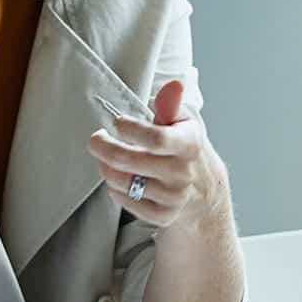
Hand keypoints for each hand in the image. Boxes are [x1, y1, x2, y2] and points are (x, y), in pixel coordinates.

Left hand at [89, 80, 230, 228]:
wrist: (206, 193)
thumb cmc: (187, 151)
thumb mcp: (184, 123)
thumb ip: (172, 105)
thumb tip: (173, 85)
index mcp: (189, 144)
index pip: (156, 138)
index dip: (131, 130)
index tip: (117, 122)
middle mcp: (182, 173)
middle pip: (130, 161)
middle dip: (104, 148)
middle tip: (96, 139)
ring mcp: (173, 197)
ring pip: (124, 182)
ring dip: (107, 168)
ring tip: (105, 158)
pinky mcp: (163, 216)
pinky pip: (128, 202)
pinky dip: (116, 190)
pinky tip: (117, 180)